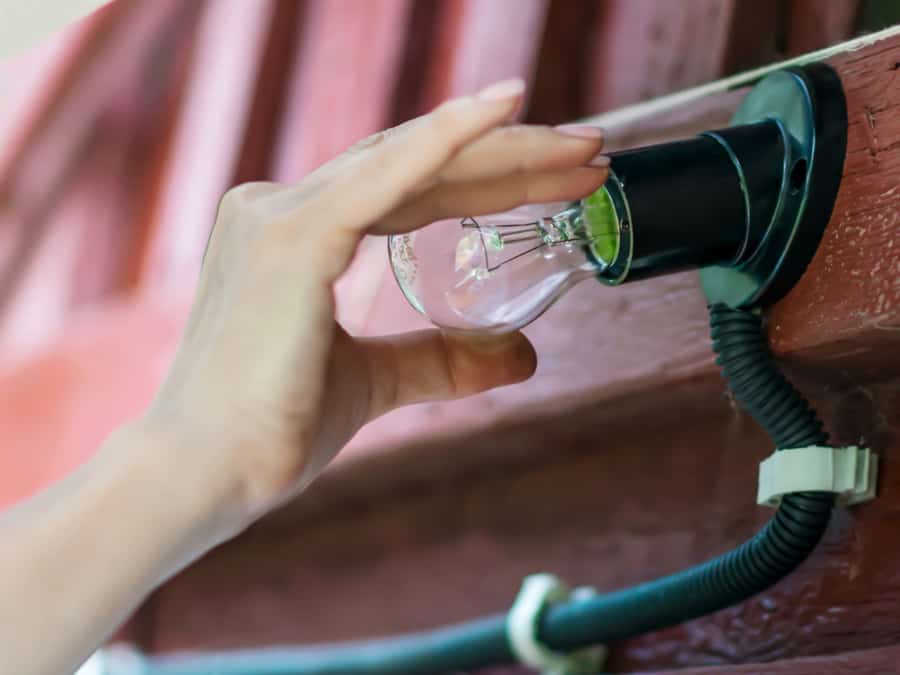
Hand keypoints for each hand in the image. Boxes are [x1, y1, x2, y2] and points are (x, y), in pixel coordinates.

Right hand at [142, 78, 607, 541]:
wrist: (207, 475)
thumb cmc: (272, 427)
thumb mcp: (375, 381)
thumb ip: (439, 359)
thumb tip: (520, 354)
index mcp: (297, 234)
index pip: (412, 190)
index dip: (489, 180)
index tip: (560, 182)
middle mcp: (282, 207)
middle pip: (420, 165)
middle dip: (512, 159)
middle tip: (590, 155)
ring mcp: (281, 215)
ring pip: (414, 163)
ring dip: (504, 151)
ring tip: (584, 151)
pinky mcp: (290, 240)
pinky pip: (384, 178)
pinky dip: (446, 141)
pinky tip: (506, 109)